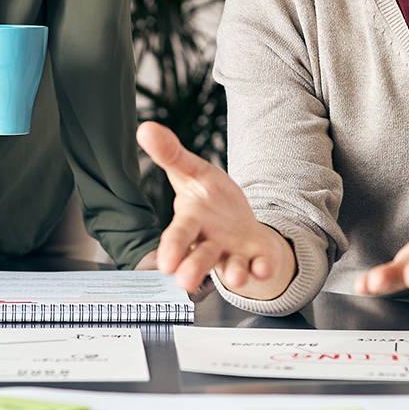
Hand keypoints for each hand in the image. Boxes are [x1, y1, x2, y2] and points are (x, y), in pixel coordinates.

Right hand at [140, 122, 294, 297]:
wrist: (241, 224)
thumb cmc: (211, 201)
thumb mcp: (193, 172)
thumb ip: (171, 155)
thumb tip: (145, 128)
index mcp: (192, 223)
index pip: (179, 235)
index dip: (172, 248)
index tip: (165, 264)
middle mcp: (210, 244)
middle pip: (201, 258)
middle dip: (194, 269)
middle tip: (184, 281)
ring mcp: (235, 254)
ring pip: (231, 267)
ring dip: (235, 273)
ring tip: (236, 276)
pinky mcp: (258, 259)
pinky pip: (261, 266)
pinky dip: (263, 268)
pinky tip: (263, 268)